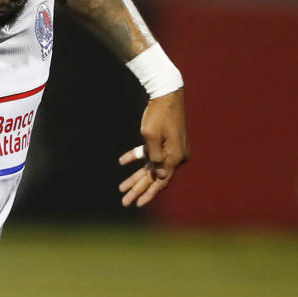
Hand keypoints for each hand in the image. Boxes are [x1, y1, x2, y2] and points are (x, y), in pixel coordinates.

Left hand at [118, 90, 188, 206]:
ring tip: (121, 187)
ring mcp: (172, 149)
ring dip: (137, 177)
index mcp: (175, 157)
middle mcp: (176, 156)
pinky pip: (152, 154)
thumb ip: (154, 159)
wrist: (167, 93)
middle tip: (124, 202)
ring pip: (152, 167)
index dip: (148, 194)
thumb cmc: (158, 115)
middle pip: (155, 177)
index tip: (137, 204)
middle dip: (138, 189)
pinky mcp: (167, 142)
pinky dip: (138, 157)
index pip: (161, 182)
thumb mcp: (151, 137)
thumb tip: (160, 178)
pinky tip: (122, 161)